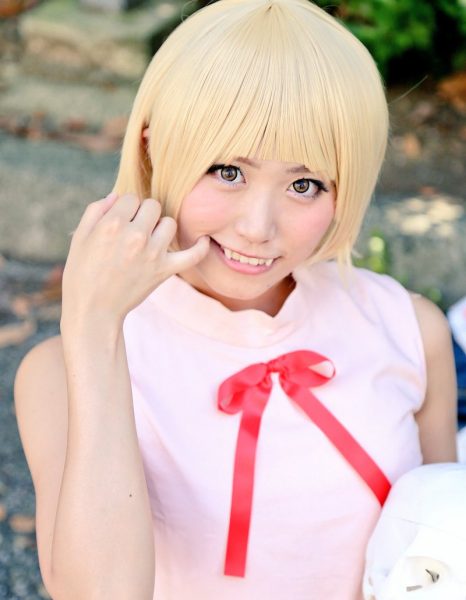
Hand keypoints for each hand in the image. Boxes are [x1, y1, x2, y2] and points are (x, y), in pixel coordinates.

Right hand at [61, 193, 209, 326]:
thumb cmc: (82, 273)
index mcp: (112, 224)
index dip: (126, 208)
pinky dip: (201, 247)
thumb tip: (116, 196)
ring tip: (150, 240)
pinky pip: (193, 255)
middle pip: (152, 206)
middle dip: (143, 214)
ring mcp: (153, 253)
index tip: (121, 221)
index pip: (131, 198)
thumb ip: (96, 211)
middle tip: (134, 230)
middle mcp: (135, 235)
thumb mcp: (79, 238)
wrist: (94, 310)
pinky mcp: (164, 270)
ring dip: (161, 228)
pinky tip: (203, 240)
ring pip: (170, 223)